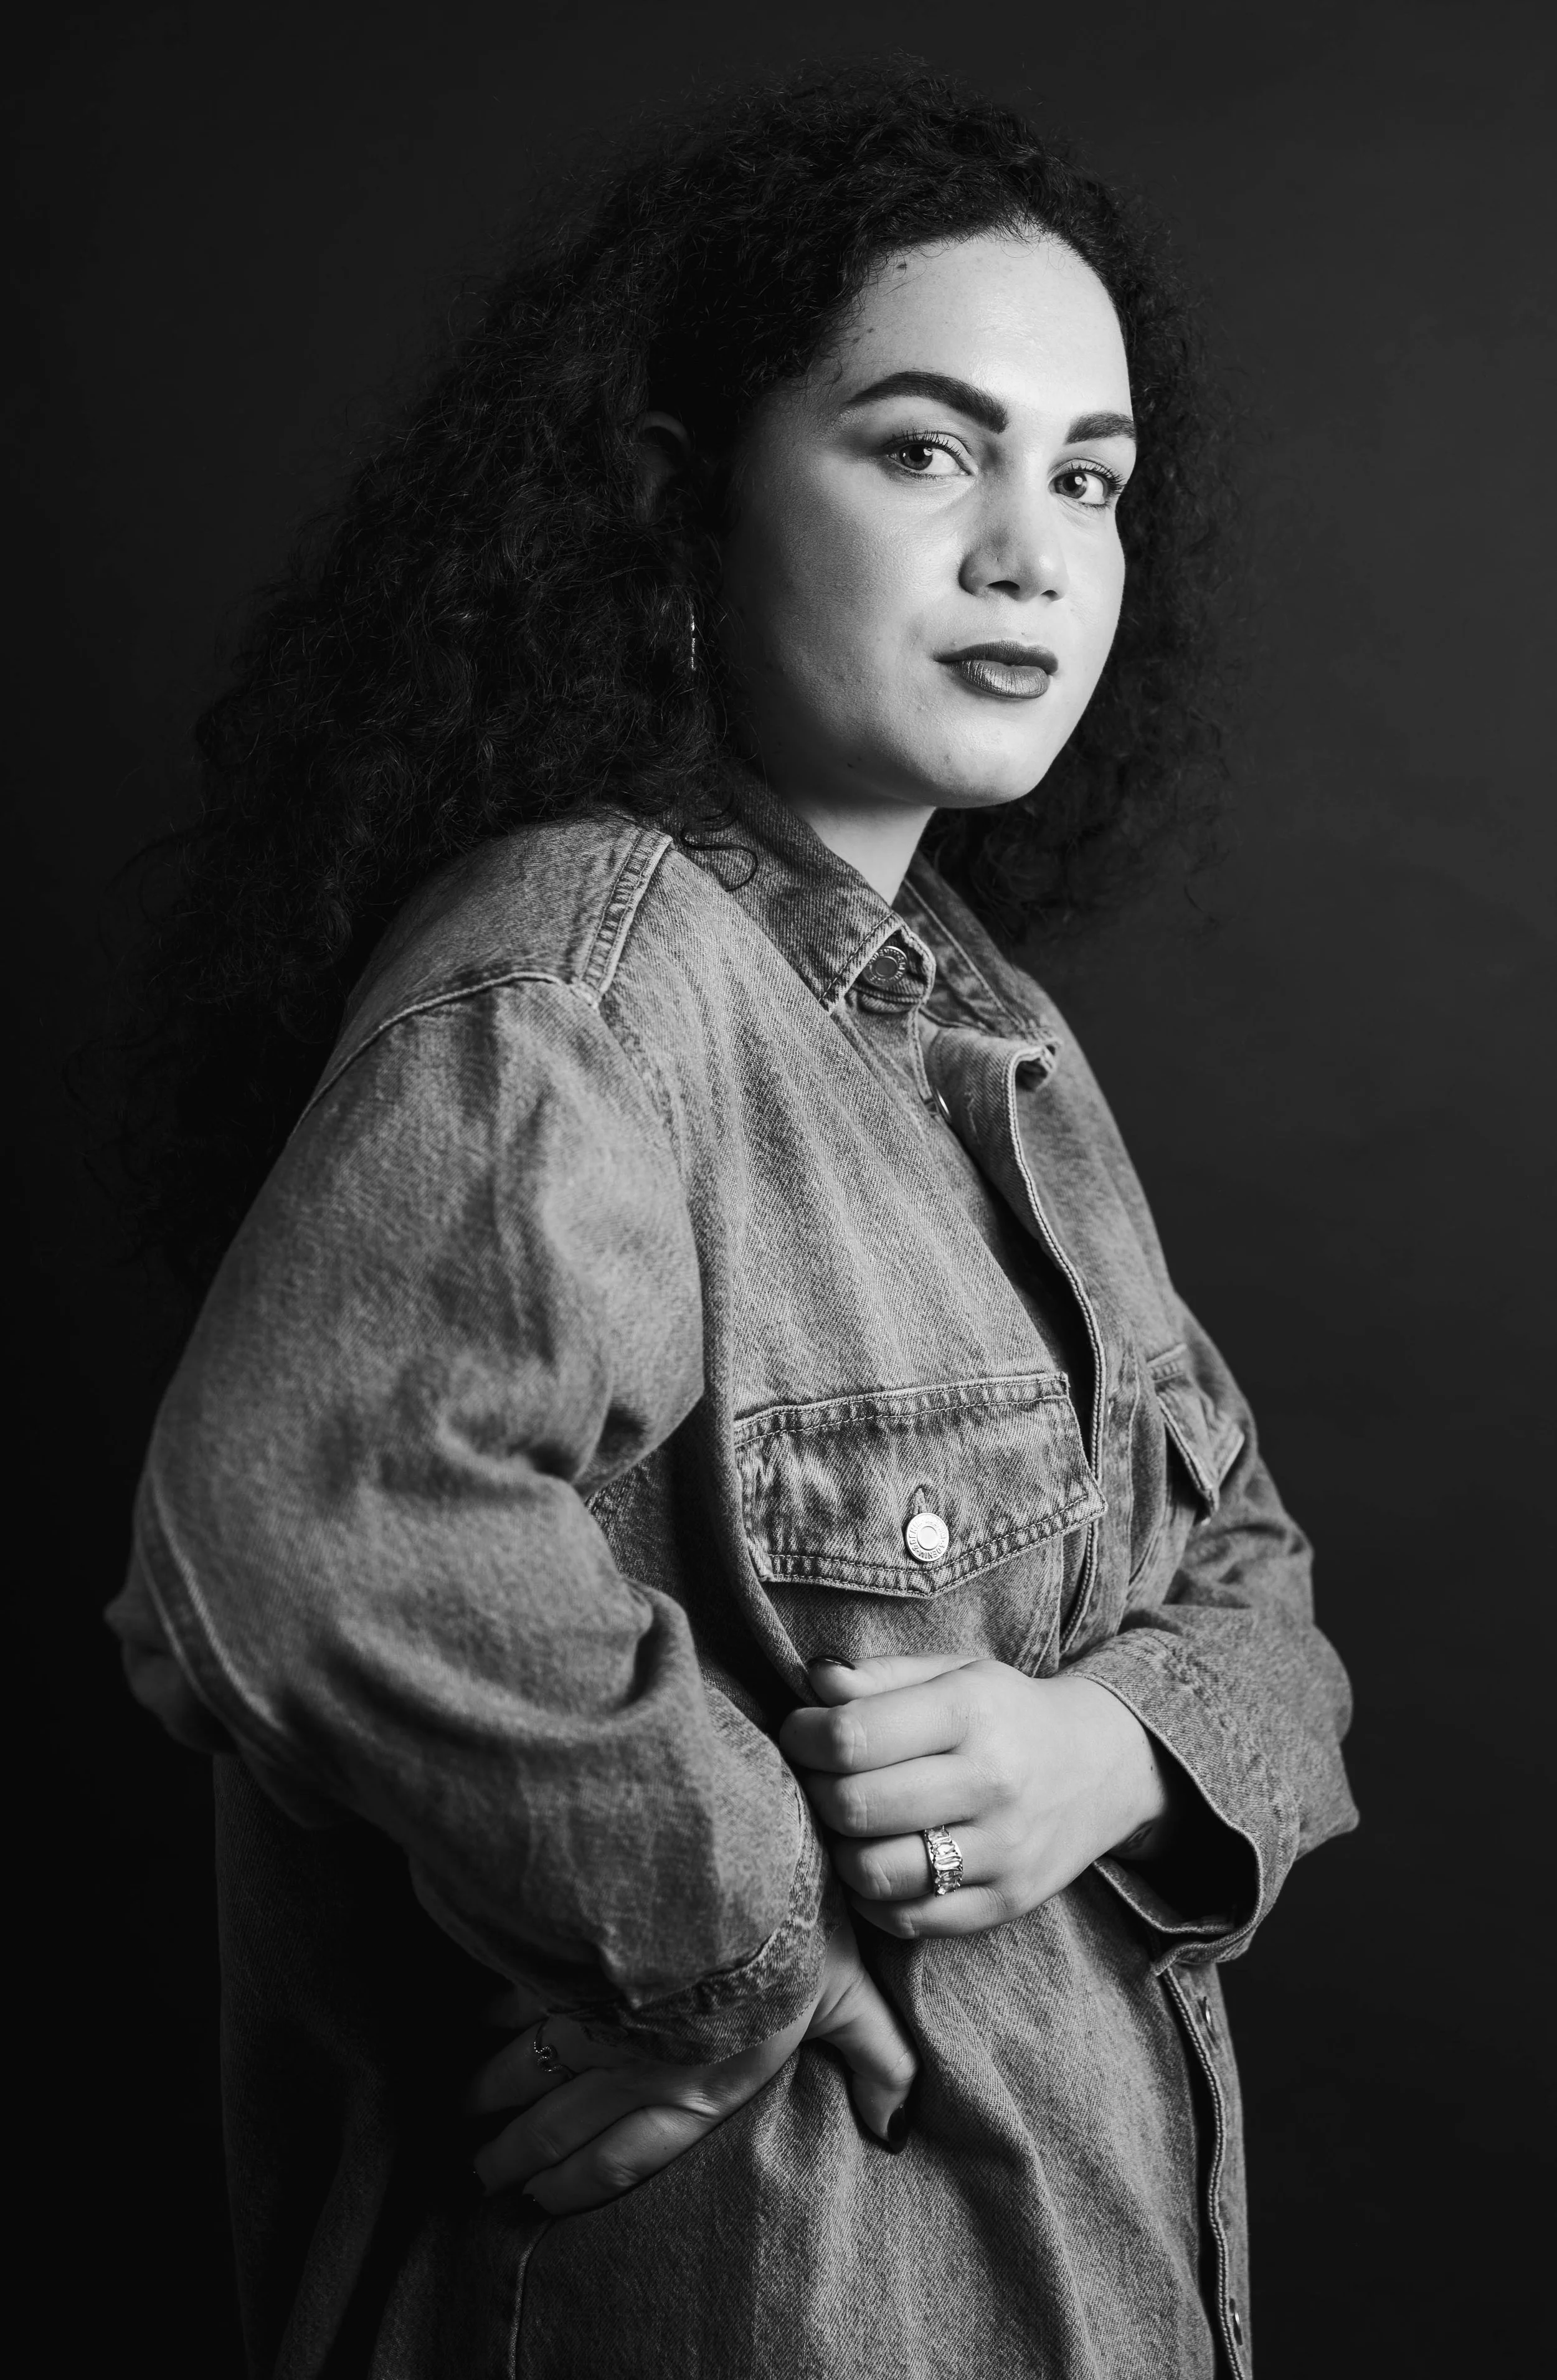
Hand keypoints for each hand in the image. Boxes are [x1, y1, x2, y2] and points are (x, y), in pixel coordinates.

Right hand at [467, 1920, 915, 2211]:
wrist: (727, 1855)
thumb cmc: (801, 1927)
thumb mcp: (852, 1995)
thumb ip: (875, 2062)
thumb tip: (895, 2130)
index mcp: (702, 2081)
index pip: (631, 2151)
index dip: (580, 2182)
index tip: (539, 2199)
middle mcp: (638, 2059)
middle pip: (565, 2120)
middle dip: (520, 2151)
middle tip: (480, 2171)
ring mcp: (595, 2006)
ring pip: (532, 2063)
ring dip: (496, 2090)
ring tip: (465, 2110)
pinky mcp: (570, 1950)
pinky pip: (522, 1990)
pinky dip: (495, 2010)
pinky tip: (474, 2020)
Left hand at [778, 1653, 1178, 1938]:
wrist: (1103, 1766)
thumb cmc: (1005, 1713)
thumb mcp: (953, 1673)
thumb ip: (879, 1677)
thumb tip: (813, 1682)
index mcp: (970, 1710)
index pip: (852, 1737)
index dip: (804, 1738)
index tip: (800, 1734)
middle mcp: (991, 1781)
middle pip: (855, 1806)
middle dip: (815, 1793)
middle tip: (819, 1780)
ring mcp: (1003, 1850)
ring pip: (873, 1873)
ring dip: (841, 1851)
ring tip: (850, 1825)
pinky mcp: (1007, 1903)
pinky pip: (908, 1920)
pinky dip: (874, 1898)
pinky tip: (880, 1861)